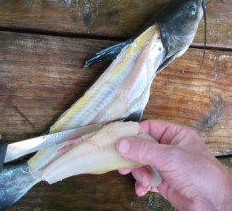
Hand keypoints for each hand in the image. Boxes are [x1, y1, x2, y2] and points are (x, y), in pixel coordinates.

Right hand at [116, 120, 231, 210]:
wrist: (212, 204)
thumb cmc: (196, 172)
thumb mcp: (168, 157)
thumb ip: (142, 149)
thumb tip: (120, 143)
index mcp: (175, 135)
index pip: (149, 128)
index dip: (134, 133)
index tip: (119, 140)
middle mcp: (169, 148)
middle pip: (142, 147)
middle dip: (133, 157)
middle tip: (122, 164)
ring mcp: (165, 165)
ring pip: (142, 164)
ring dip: (140, 173)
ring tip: (144, 181)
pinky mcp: (163, 181)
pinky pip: (146, 178)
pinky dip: (142, 184)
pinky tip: (142, 189)